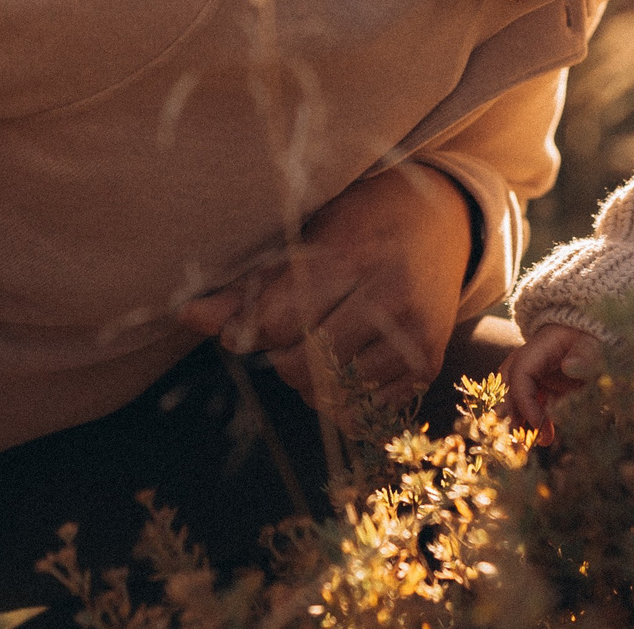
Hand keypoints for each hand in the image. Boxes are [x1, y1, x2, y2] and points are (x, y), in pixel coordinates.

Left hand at [177, 166, 475, 410]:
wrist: (445, 223)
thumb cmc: (364, 224)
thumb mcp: (310, 237)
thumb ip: (251, 285)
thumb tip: (188, 317)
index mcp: (354, 256)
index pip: (277, 323)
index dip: (258, 327)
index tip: (265, 314)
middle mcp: (390, 296)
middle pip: (300, 365)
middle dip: (285, 355)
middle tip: (299, 329)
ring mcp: (416, 334)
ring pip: (331, 394)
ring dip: (314, 381)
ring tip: (326, 345)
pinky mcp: (430, 363)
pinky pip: (365, 410)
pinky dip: (346, 398)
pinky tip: (353, 363)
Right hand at [502, 323, 602, 443]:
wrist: (599, 327)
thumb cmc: (596, 333)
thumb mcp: (595, 341)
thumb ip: (585, 354)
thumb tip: (568, 367)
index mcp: (540, 346)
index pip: (520, 373)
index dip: (524, 401)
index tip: (537, 423)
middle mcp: (532, 359)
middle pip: (508, 385)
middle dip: (512, 412)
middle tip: (522, 438)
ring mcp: (538, 371)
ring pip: (517, 396)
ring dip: (523, 419)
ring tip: (536, 441)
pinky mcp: (546, 382)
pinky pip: (533, 402)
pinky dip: (536, 418)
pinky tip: (546, 436)